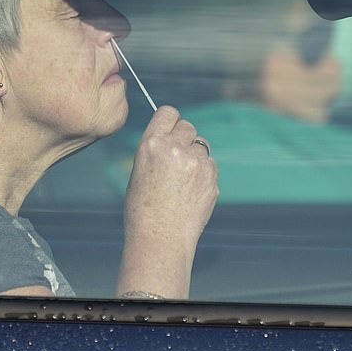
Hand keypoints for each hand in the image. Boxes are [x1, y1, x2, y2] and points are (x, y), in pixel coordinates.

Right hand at [117, 105, 218, 297]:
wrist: (160, 238)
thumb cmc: (143, 209)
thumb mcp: (139, 171)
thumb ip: (157, 150)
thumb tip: (172, 138)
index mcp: (152, 143)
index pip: (168, 112)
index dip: (170, 121)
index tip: (171, 129)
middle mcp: (175, 147)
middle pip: (188, 126)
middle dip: (184, 138)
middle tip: (177, 158)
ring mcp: (196, 162)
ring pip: (201, 146)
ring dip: (195, 156)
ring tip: (182, 181)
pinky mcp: (212, 176)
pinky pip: (210, 164)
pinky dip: (203, 173)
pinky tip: (191, 192)